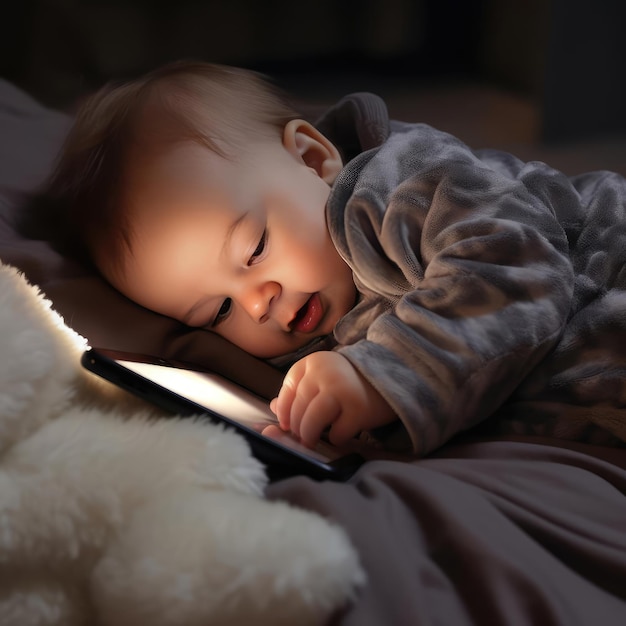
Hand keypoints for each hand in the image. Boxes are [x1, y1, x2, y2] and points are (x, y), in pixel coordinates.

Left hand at [270, 351, 395, 447]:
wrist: (393, 375)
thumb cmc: (350, 381)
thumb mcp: (322, 378)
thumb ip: (299, 390)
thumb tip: (274, 408)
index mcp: (312, 362)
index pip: (287, 390)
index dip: (284, 410)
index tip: (286, 423)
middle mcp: (324, 373)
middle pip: (297, 409)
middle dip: (297, 427)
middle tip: (303, 435)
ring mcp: (342, 391)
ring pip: (311, 422)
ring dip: (309, 435)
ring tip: (312, 440)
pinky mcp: (358, 410)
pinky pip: (337, 434)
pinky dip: (336, 438)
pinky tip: (341, 433)